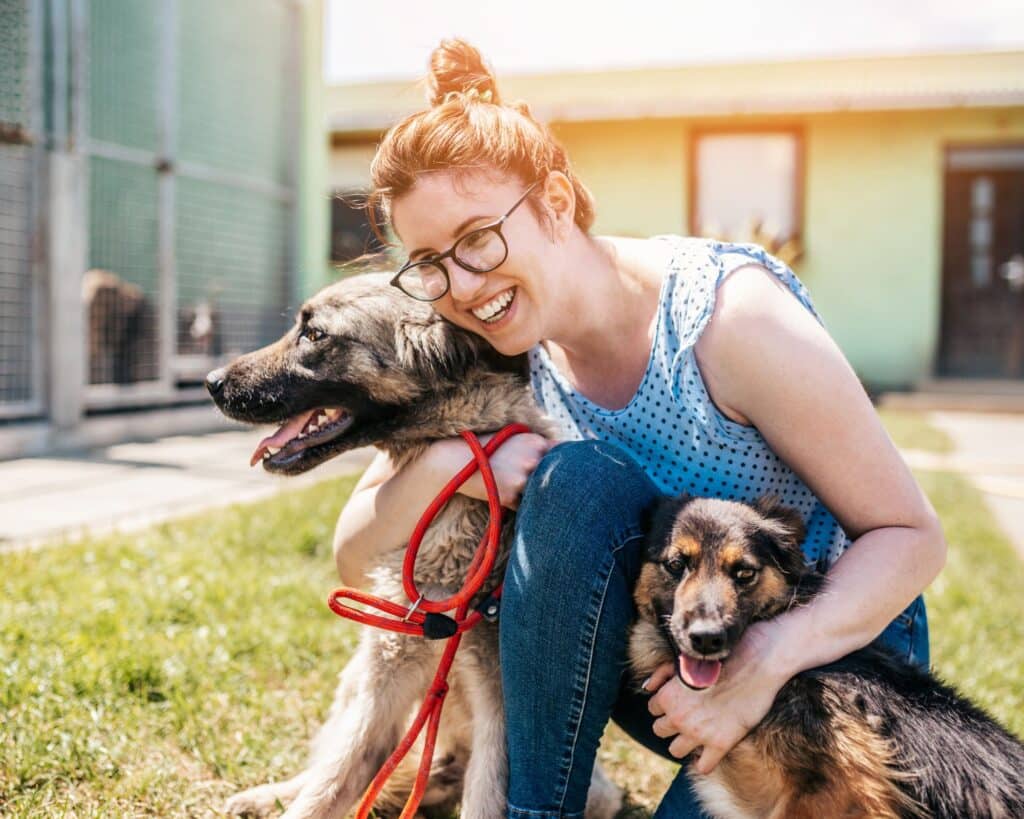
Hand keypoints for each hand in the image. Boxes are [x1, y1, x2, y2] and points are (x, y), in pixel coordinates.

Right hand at [430, 432, 554, 509]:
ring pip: (539, 493)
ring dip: (534, 495)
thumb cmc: (484, 447)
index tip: (567, 468)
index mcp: (535, 442)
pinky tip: (503, 495)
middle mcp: (532, 460)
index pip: (564, 453)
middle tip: (543, 484)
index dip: (566, 461)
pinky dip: (516, 504)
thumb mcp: (513, 438)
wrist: (454, 460)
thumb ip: (535, 447)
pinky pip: (522, 506)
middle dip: (548, 480)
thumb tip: (559, 457)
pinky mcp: (510, 496)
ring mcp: (522, 479)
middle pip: (554, 476)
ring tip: (518, 490)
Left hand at [645, 620, 789, 773]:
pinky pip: (703, 767)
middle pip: (659, 730)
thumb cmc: (721, 657)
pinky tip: (710, 751)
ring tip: (696, 733)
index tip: (679, 701)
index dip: (666, 705)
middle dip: (671, 724)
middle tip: (687, 717)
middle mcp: (678, 718)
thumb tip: (648, 688)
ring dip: (683, 743)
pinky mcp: (721, 744)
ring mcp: (698, 734)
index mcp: (667, 697)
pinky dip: (704, 761)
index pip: (653, 709)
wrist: (756, 663)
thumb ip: (661, 675)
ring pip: (675, 750)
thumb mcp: (685, 661)